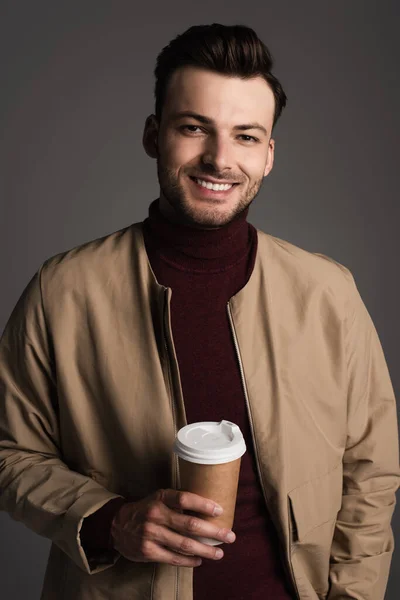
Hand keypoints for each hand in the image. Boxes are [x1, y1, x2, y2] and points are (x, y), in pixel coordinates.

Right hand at [110, 488, 235, 566]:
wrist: (117, 525)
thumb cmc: (147, 510)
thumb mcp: (159, 498)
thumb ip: (178, 502)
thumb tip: (209, 509)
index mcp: (160, 498)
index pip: (184, 498)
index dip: (203, 504)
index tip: (220, 510)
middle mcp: (156, 515)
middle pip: (189, 524)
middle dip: (213, 531)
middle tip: (230, 536)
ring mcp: (151, 534)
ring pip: (184, 544)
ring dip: (205, 550)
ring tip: (219, 553)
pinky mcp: (148, 551)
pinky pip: (173, 558)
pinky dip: (189, 561)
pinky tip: (200, 561)